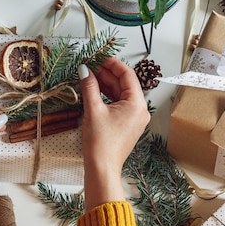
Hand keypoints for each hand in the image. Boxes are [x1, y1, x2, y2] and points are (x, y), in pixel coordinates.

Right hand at [78, 58, 149, 209]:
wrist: (102, 168)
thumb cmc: (100, 142)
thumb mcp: (93, 110)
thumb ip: (89, 86)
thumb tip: (84, 70)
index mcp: (137, 104)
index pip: (127, 75)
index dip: (112, 64)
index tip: (99, 57)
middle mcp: (140, 110)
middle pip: (124, 84)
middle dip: (107, 74)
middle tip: (91, 65)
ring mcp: (134, 119)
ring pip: (120, 94)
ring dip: (106, 85)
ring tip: (90, 77)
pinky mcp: (127, 125)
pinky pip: (119, 105)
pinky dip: (107, 97)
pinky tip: (94, 91)